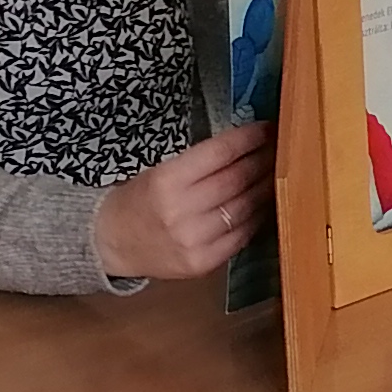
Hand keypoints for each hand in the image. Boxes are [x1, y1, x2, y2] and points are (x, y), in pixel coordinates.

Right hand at [94, 123, 274, 282]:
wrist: (111, 243)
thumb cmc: (139, 200)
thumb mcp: (160, 171)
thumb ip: (200, 163)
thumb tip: (246, 146)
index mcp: (166, 181)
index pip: (220, 154)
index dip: (249, 139)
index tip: (267, 129)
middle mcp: (181, 211)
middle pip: (237, 180)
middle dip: (262, 161)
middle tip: (279, 148)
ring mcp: (194, 241)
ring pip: (244, 208)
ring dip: (265, 187)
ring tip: (275, 173)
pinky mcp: (202, 263)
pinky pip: (241, 236)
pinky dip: (257, 216)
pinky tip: (263, 203)